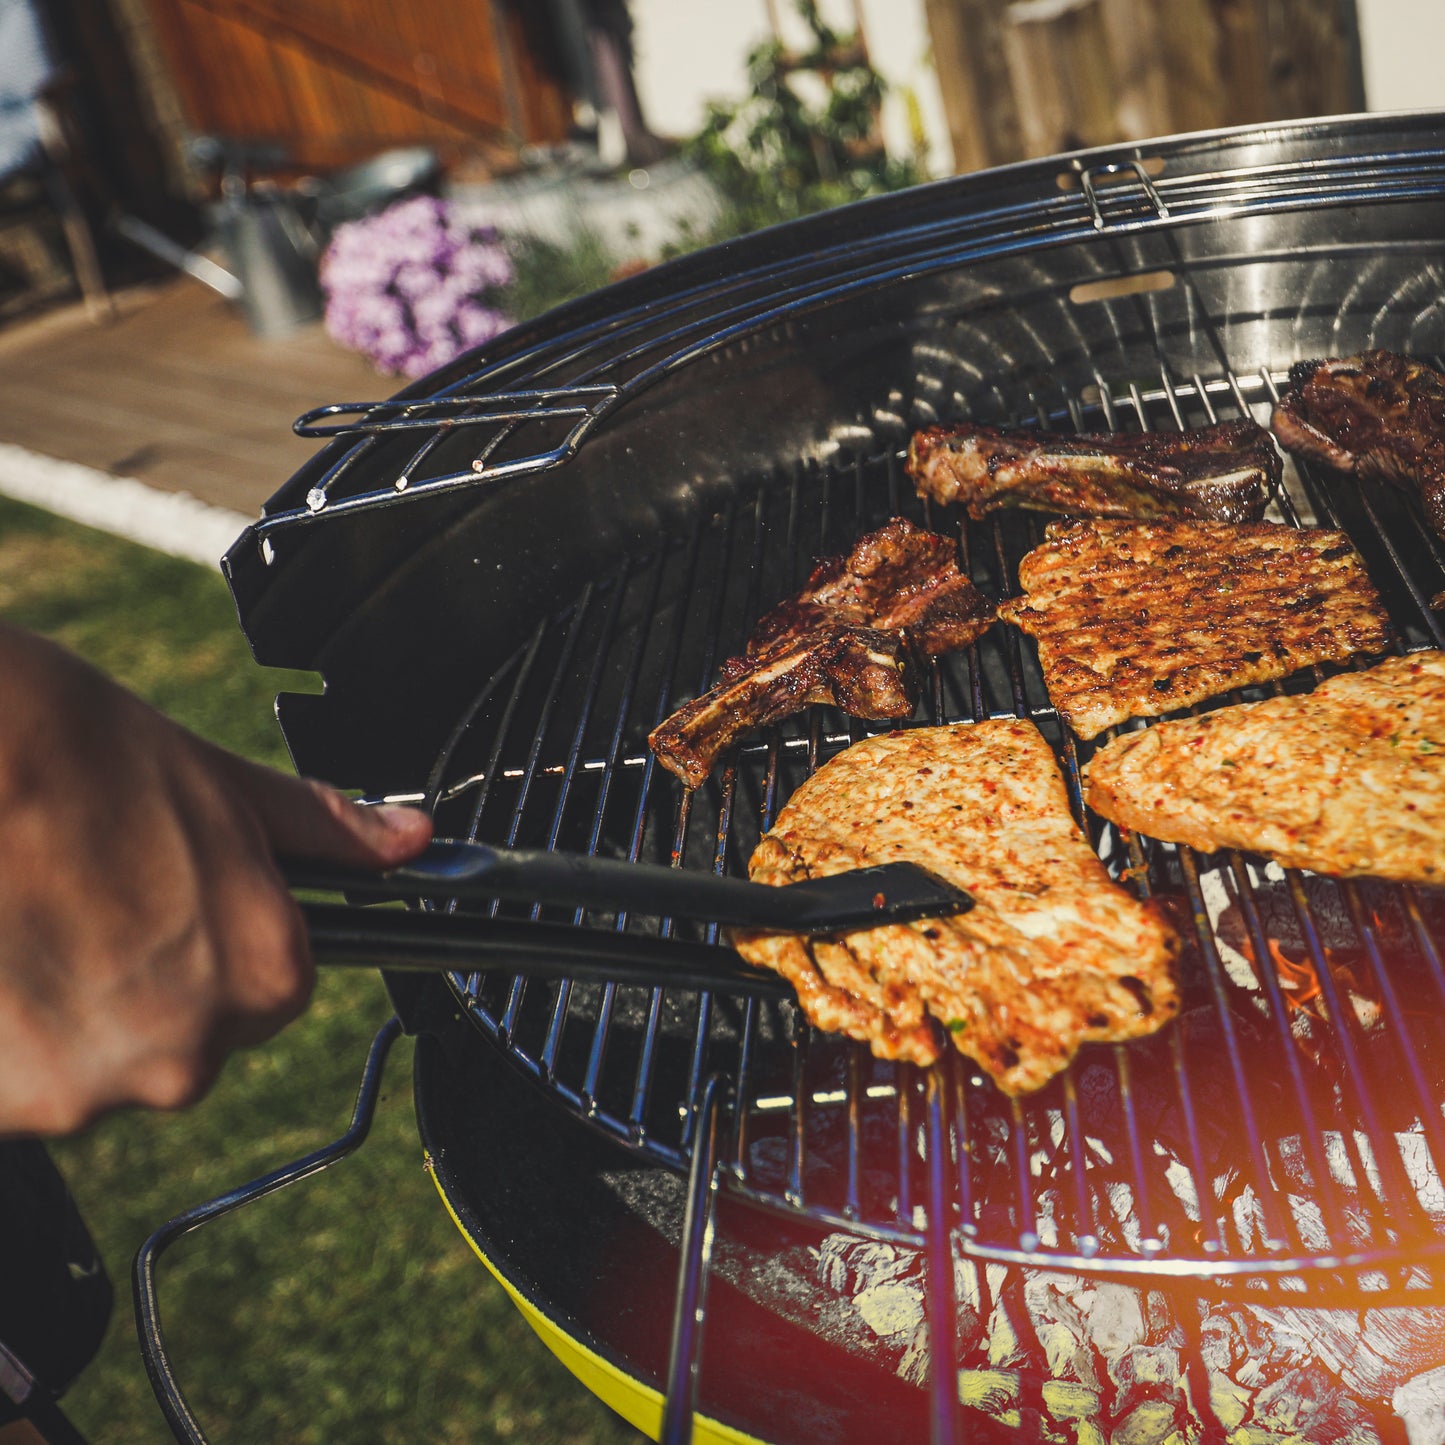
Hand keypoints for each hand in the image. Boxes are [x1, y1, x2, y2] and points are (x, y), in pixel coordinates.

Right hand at [0, 623, 431, 1136]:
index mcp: (266, 974)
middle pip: (180, 1037)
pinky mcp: (3, 1104)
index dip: (214, 936)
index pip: (267, 986)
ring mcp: (89, 1089)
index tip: (164, 896)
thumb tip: (412, 839)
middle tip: (85, 896)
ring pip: (92, 1062)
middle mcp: (191, 1053)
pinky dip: (2, 1032)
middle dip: (138, 980)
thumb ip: (326, 833)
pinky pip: (15, 1082)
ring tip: (28, 917)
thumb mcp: (223, 785)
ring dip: (63, 1010)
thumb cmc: (81, 752)